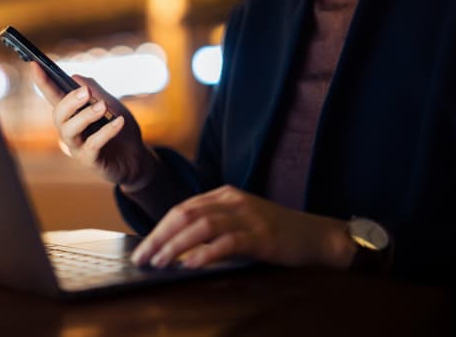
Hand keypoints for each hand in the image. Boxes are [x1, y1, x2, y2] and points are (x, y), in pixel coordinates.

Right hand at [29, 62, 154, 185]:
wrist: (136, 158)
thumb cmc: (120, 130)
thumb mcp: (111, 105)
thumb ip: (95, 91)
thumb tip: (76, 77)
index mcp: (72, 114)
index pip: (53, 95)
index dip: (43, 81)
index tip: (34, 63)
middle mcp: (69, 130)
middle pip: (58, 115)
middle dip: (69, 101)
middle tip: (86, 91)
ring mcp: (77, 146)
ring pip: (69, 130)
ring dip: (85, 115)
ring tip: (103, 106)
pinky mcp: (90, 160)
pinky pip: (93, 145)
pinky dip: (106, 131)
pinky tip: (119, 122)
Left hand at [131, 185, 355, 269]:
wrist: (316, 236)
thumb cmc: (274, 232)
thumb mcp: (239, 221)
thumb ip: (212, 227)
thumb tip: (176, 246)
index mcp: (224, 194)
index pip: (182, 208)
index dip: (160, 228)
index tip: (143, 248)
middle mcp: (232, 200)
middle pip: (186, 214)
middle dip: (160, 236)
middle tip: (143, 257)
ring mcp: (248, 216)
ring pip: (201, 226)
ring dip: (176, 245)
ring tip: (160, 262)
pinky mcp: (261, 235)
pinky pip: (227, 242)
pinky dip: (205, 253)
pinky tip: (191, 265)